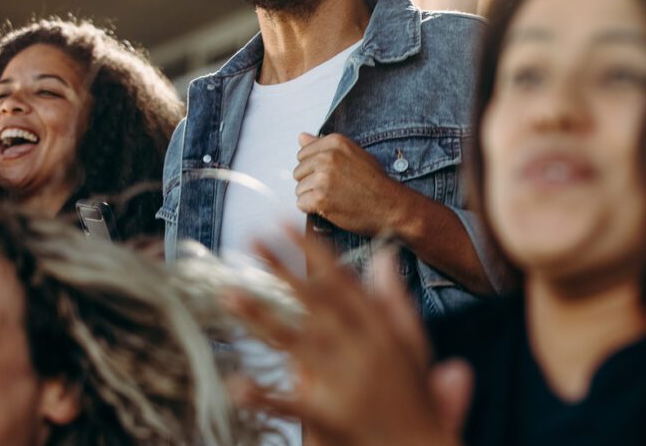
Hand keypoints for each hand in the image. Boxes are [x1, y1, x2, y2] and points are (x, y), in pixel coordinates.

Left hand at [225, 229, 472, 445]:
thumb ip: (395, 297)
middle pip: (316, 303)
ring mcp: (347, 383)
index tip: (286, 226)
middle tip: (251, 240)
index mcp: (381, 329)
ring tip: (230, 293)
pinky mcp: (333, 419)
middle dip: (283, 270)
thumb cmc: (415, 395)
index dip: (314, 252)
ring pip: (298, 343)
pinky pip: (293, 406)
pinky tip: (237, 383)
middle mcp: (364, 350)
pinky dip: (266, 396)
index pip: (343, 282)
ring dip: (263, 318)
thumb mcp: (413, 340)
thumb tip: (385, 255)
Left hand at [294, 133, 405, 235]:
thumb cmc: (375, 182)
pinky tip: (330, 207)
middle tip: (333, 188)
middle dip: (311, 183)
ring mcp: (323, 178)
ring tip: (334, 198)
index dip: (313, 168)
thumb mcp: (353, 154)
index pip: (303, 154)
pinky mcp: (321, 198)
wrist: (389, 205)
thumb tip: (301, 137)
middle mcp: (327, 157)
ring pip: (299, 189)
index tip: (329, 174)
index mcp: (335, 142)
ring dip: (312, 197)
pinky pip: (301, 204)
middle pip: (298, 172)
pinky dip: (313, 209)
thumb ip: (324, 145)